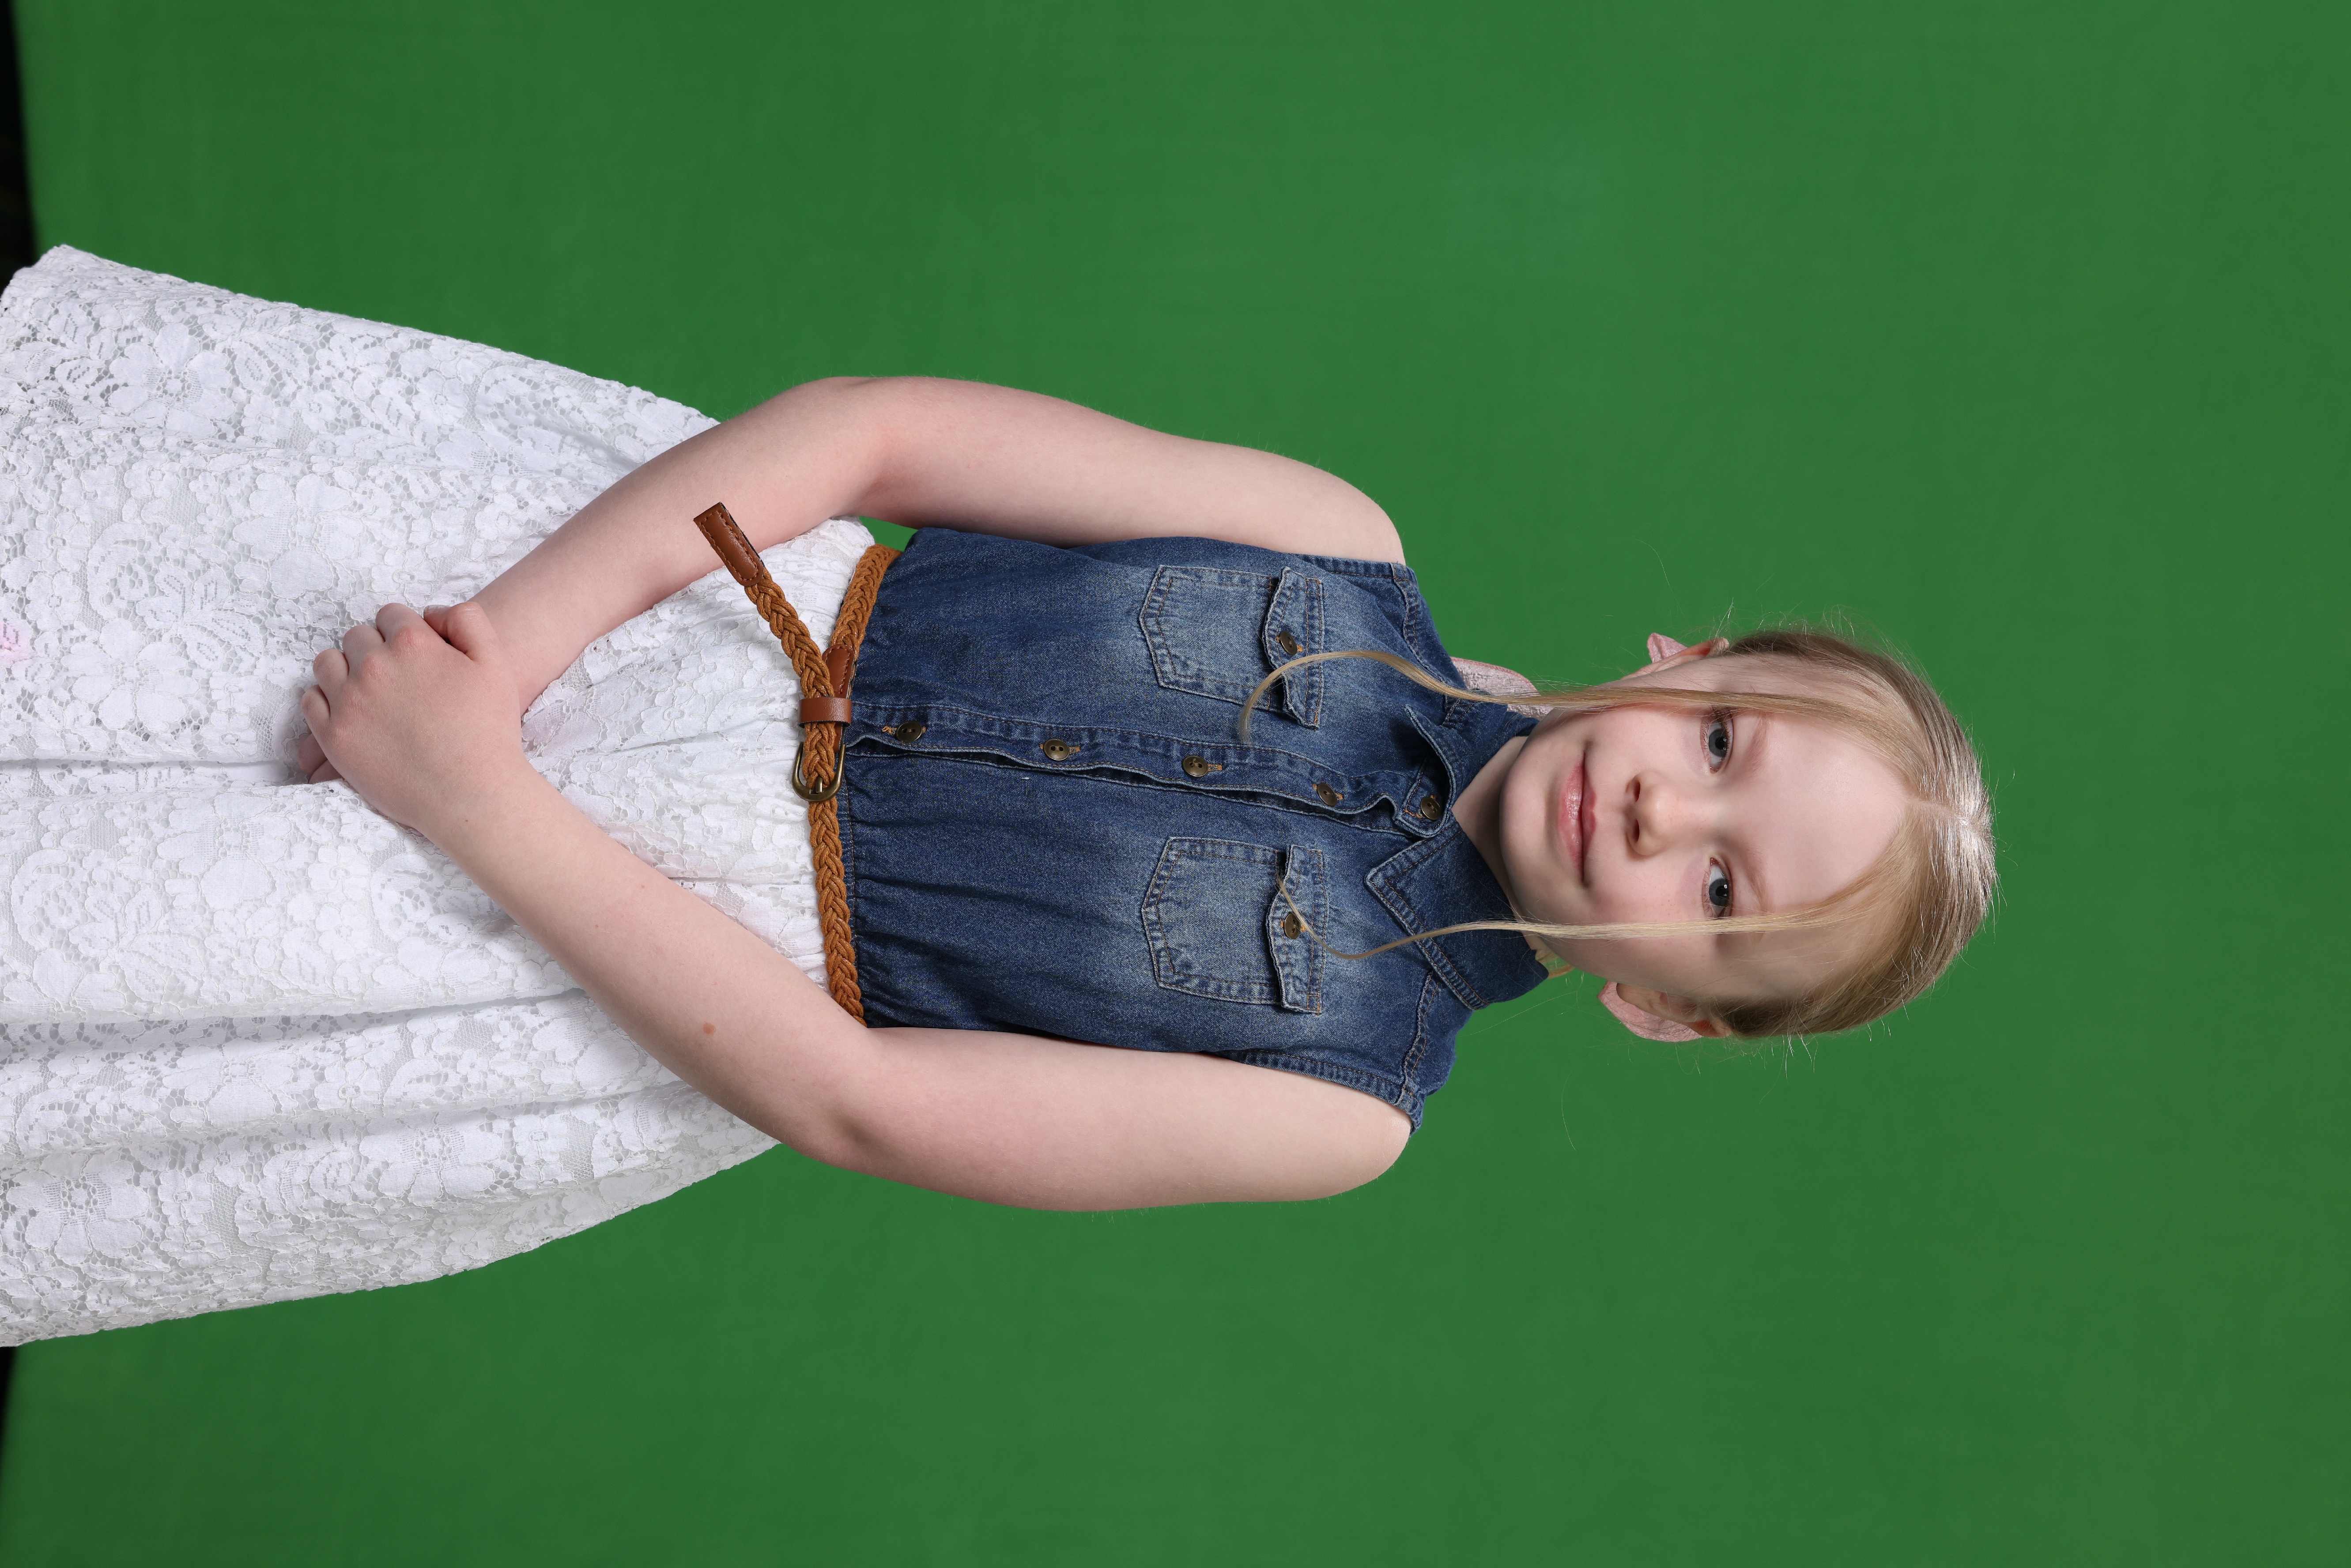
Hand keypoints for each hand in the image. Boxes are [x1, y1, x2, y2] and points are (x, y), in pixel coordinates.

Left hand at [298, 602, 531, 835]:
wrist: (472, 796)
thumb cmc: (489, 732)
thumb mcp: (496, 663)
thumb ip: (468, 620)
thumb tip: (429, 612)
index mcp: (413, 644)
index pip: (391, 615)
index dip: (405, 632)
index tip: (416, 655)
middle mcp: (374, 666)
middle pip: (357, 636)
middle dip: (375, 648)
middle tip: (397, 677)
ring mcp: (349, 702)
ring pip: (327, 662)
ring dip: (345, 669)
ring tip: (369, 691)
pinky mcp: (333, 736)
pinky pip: (311, 701)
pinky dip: (326, 700)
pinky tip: (351, 711)